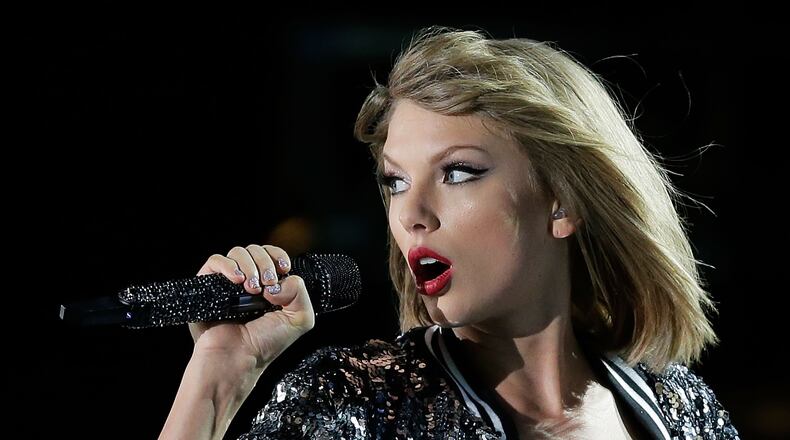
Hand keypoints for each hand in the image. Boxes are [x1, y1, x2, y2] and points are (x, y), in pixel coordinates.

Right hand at [188, 245, 314, 366]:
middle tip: (267, 285)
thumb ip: (301, 293)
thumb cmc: (264, 345)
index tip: (283, 268)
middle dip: (265, 263)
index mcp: (269, 287)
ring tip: (251, 289)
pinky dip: (228, 266)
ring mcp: (227, 283)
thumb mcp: (299, 320)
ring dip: (249, 265)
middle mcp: (248, 282)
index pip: (272, 255)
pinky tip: (237, 281)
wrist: (236, 360)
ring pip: (238, 253)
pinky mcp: (207, 286)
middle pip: (256, 250)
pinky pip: (215, 261)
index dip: (278, 256)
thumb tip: (281, 279)